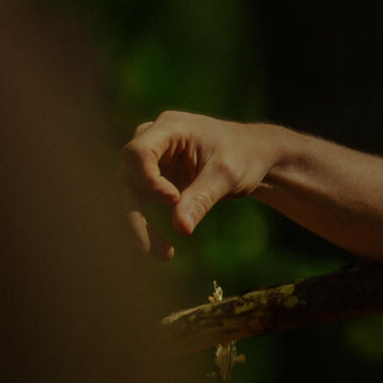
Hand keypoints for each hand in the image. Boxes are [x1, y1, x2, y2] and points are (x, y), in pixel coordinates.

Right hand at [120, 111, 280, 258]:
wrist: (255, 157)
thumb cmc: (244, 156)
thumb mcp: (227, 176)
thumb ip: (202, 198)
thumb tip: (180, 228)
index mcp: (169, 128)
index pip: (139, 153)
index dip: (147, 179)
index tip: (172, 199)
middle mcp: (152, 141)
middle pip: (128, 177)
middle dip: (134, 213)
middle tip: (143, 246)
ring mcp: (151, 161)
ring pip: (130, 195)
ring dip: (140, 226)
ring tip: (163, 254)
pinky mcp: (153, 180)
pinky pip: (141, 204)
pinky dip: (150, 226)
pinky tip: (164, 251)